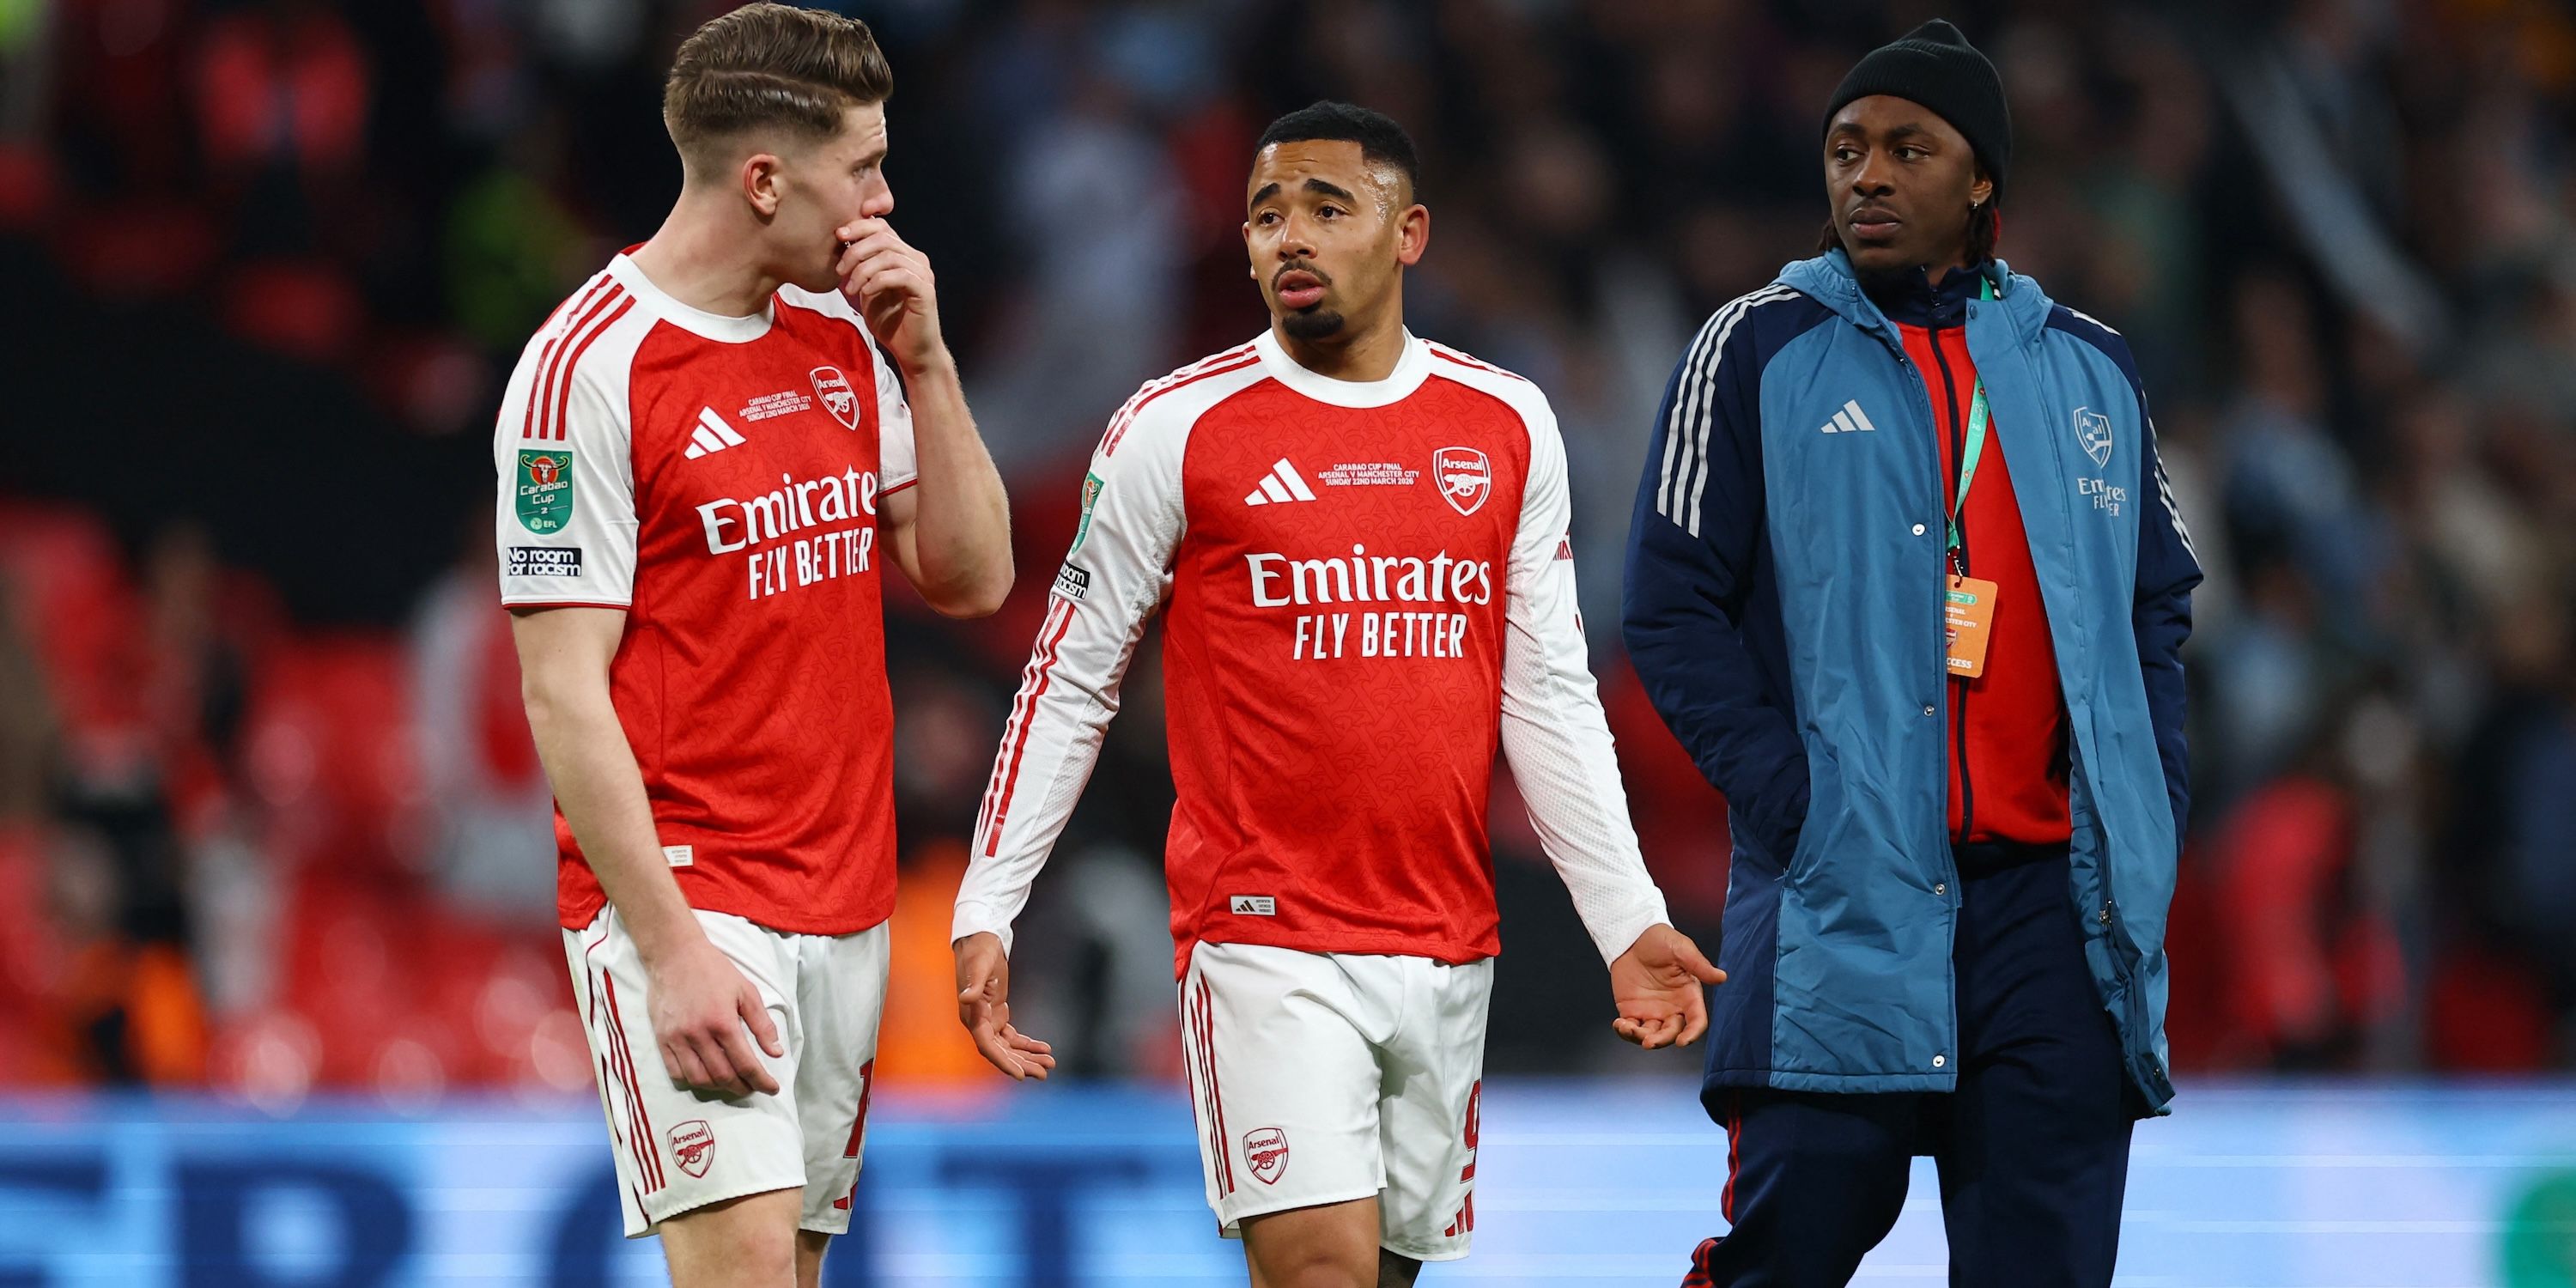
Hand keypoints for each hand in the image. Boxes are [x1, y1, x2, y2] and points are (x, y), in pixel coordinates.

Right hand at [643, 935, 783, 1097]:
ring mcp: (677, 1038)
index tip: (772, 1088)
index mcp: (723, 1022)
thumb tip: (776, 1052)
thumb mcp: (746, 991)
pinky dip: (692, 1080)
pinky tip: (705, 1076)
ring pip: (698, 1079)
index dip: (761, 1081)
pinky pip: (675, 1072)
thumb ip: (762, 1024)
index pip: (745, 1064)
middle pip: (723, 1076)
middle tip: (753, 1086)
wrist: (674, 954)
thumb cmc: (713, 970)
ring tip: (731, 1083)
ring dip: (718, 1088)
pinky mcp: (661, 1039)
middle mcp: (698, 1034)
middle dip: (742, 1087)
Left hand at [833, 217, 947, 374]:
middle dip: (855, 250)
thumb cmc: (890, 322)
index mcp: (902, 254)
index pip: (881, 226)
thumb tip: (839, 245)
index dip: (859, 224)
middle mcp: (915, 259)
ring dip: (863, 270)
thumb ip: (860, 267)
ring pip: (888, 255)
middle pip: (883, 236)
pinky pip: (898, 275)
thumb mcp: (867, 288)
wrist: (911, 351)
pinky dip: (877, 281)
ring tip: (850, 288)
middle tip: (840, 269)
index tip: (839, 235)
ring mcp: (922, 273)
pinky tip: (865, 292)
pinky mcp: (925, 290)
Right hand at [954, 931, 1056, 1080]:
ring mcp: (988, 1019)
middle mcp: (978, 1022)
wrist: (981, 939)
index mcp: (972, 1016)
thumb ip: (973, 984)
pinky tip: (1044, 1048)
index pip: (987, 1046)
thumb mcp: (978, 965)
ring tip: (1050, 1064)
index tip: (1021, 1075)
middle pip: (1001, 1052)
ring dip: (1027, 1057)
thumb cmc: (979, 951)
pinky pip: (1012, 1036)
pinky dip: (1027, 1044)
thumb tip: (965, 999)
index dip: (1003, 1062)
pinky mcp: (997, 1013)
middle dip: (1022, 1063)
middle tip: (1046, 1072)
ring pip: (1008, 1047)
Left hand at [1609, 923, 1724, 1049]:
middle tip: (1649, 1041)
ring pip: (1651, 1035)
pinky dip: (1625, 1032)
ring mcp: (1652, 1011)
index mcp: (1688, 996)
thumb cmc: (1660, 940)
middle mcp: (1672, 1008)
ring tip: (1629, 1029)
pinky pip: (1631, 1028)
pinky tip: (1620, 1025)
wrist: (1632, 936)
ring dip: (1641, 1038)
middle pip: (1672, 1033)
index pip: (1696, 1021)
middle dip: (1661, 1040)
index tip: (1683, 1041)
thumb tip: (1722, 977)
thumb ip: (1700, 965)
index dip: (1692, 1034)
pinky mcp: (1632, 1010)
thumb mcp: (1682, 949)